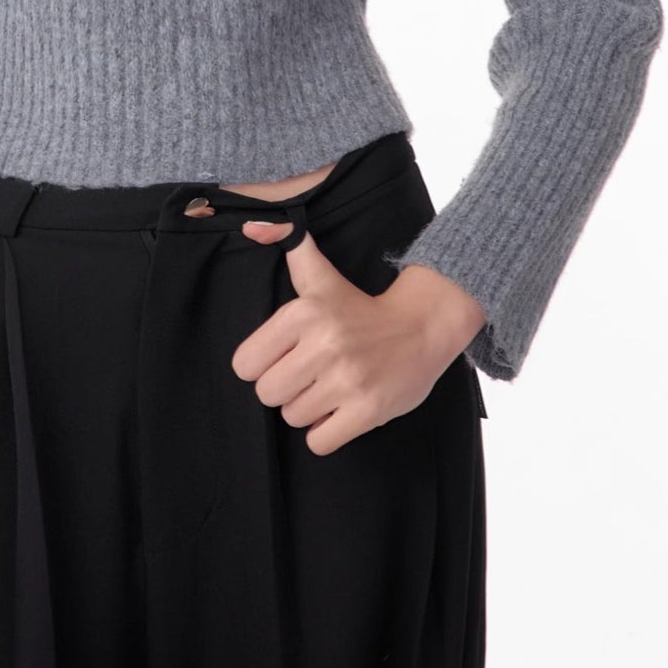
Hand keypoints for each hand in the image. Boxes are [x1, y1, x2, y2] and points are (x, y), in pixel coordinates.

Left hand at [230, 218, 486, 454]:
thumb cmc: (360, 306)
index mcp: (303, 312)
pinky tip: (342, 410)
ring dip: (309, 410)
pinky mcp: (367, 410)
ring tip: (330, 388)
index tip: (286, 356)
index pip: (245, 364)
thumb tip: (256, 226)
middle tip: (310, 374)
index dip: (263, 364)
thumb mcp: (321, 275)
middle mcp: (323, 344)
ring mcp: (346, 379)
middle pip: (267, 393)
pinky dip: (327, 432)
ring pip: (293, 418)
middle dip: (286, 389)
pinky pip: (319, 442)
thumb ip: (289, 246)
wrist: (422, 326)